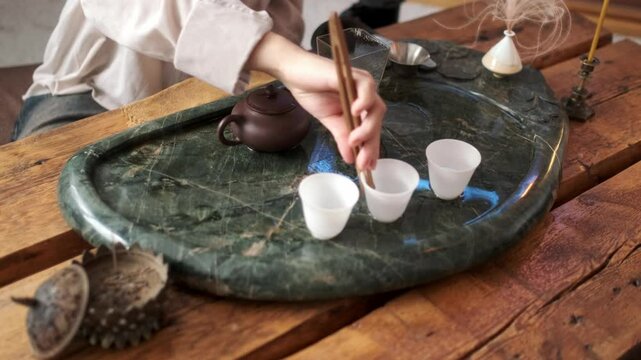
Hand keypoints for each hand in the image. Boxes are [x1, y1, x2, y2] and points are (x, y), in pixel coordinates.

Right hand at [246, 33, 384, 170]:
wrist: (293, 75)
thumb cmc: (311, 93)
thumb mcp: (329, 121)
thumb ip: (342, 137)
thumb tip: (351, 160)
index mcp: (360, 107)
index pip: (372, 129)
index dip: (372, 148)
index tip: (368, 167)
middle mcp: (365, 96)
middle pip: (376, 120)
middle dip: (371, 143)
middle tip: (362, 162)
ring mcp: (360, 85)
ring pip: (375, 107)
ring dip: (367, 126)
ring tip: (355, 140)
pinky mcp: (352, 74)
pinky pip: (366, 86)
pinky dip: (364, 100)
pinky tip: (354, 112)